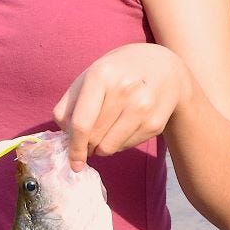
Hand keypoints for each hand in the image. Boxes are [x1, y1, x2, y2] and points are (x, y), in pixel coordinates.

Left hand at [53, 44, 191, 169]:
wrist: (164, 68)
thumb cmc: (118, 72)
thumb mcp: (90, 76)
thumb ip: (69, 104)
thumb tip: (64, 136)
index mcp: (101, 75)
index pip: (81, 123)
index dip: (74, 147)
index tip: (73, 162)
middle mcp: (124, 90)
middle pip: (94, 138)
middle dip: (87, 146)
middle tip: (89, 141)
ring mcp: (143, 107)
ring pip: (110, 147)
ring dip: (102, 148)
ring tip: (104, 135)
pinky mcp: (155, 123)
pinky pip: (127, 147)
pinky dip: (119, 144)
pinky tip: (124, 127)